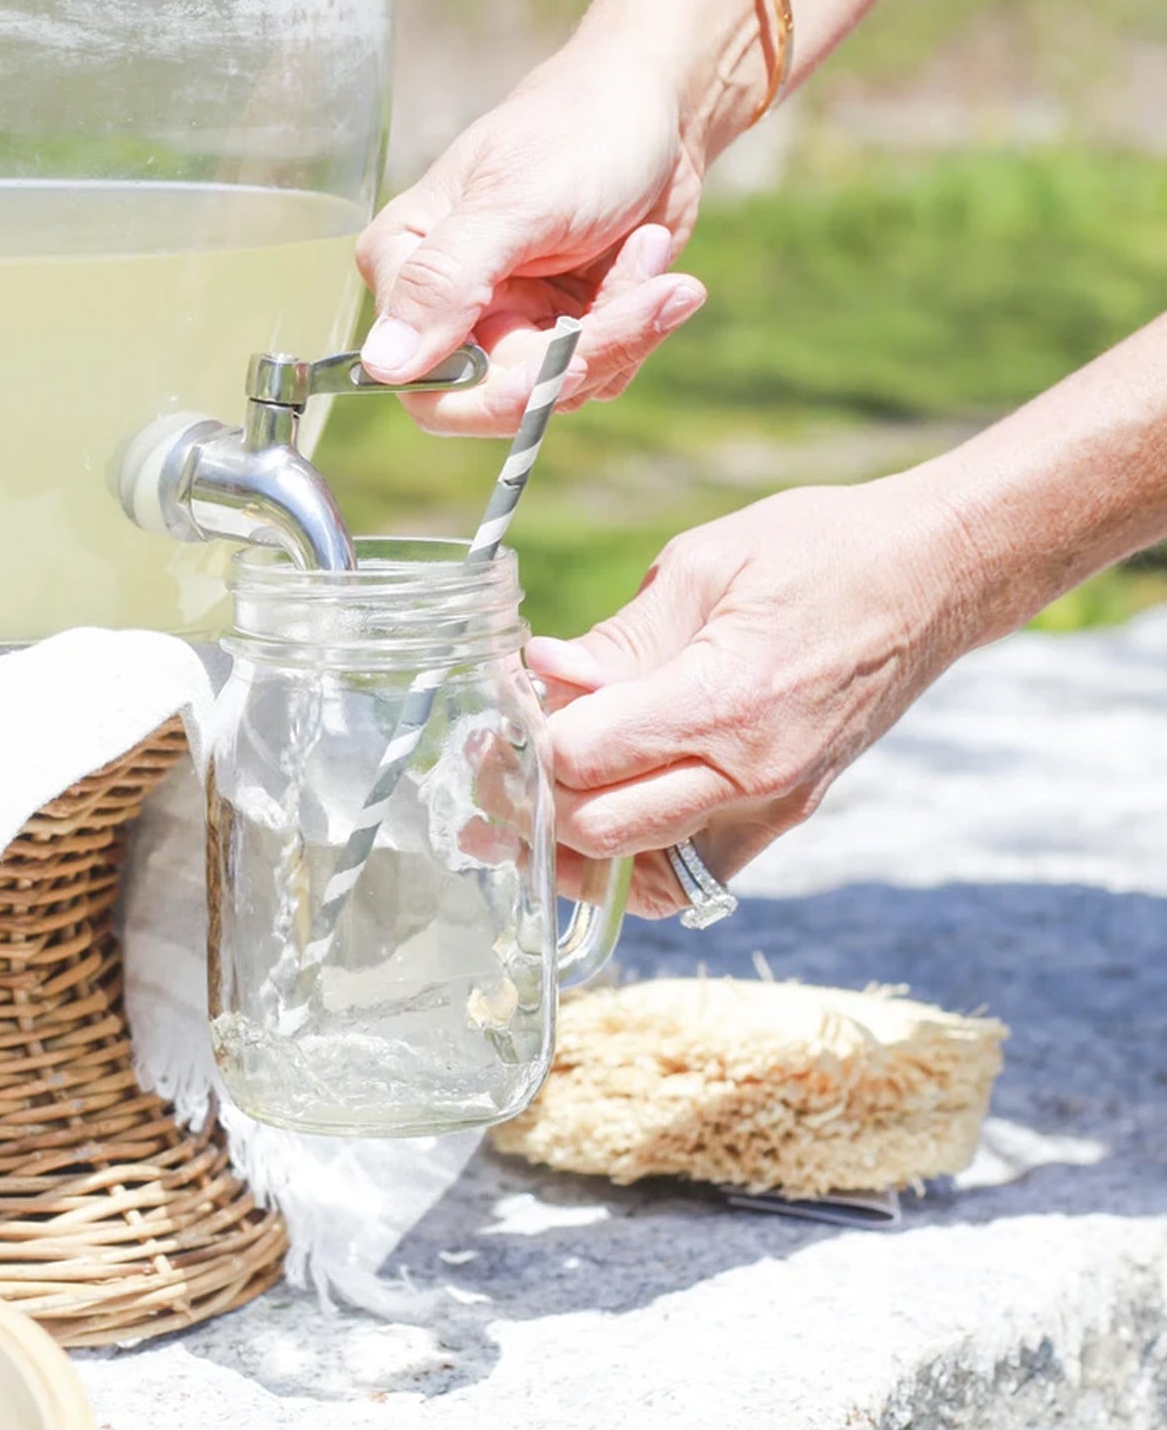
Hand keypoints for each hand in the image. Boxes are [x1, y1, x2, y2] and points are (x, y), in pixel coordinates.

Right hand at [355, 39, 708, 434]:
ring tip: (647, 249)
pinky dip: (637, 327)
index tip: (570, 360)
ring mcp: (507, 324)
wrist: (657, 113)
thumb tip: (382, 362)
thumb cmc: (578, 132)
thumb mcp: (514, 202)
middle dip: (584, 350)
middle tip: (650, 298)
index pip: (422, 380)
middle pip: (500, 395)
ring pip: (560, 387)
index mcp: (405, 264)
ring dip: (622, 328)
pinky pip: (599, 374)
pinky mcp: (562, 333)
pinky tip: (648, 262)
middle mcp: (446, 306)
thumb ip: (444, 280)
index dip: (492, 392)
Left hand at [527, 475, 979, 917]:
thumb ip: (619, 638)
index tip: (504, 712)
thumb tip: (541, 672)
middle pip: (601, 834)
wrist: (934, 575)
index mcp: (723, 701)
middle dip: (532, 805)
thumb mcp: (703, 566)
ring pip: (645, 877)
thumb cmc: (820, 552)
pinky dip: (637, 862)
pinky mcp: (788, 816)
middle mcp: (753, 774)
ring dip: (575, 853)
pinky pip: (695, 872)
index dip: (527, 741)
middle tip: (495, 767)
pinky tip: (601, 819)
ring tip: (528, 812)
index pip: (583, 760)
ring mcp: (775, 806)